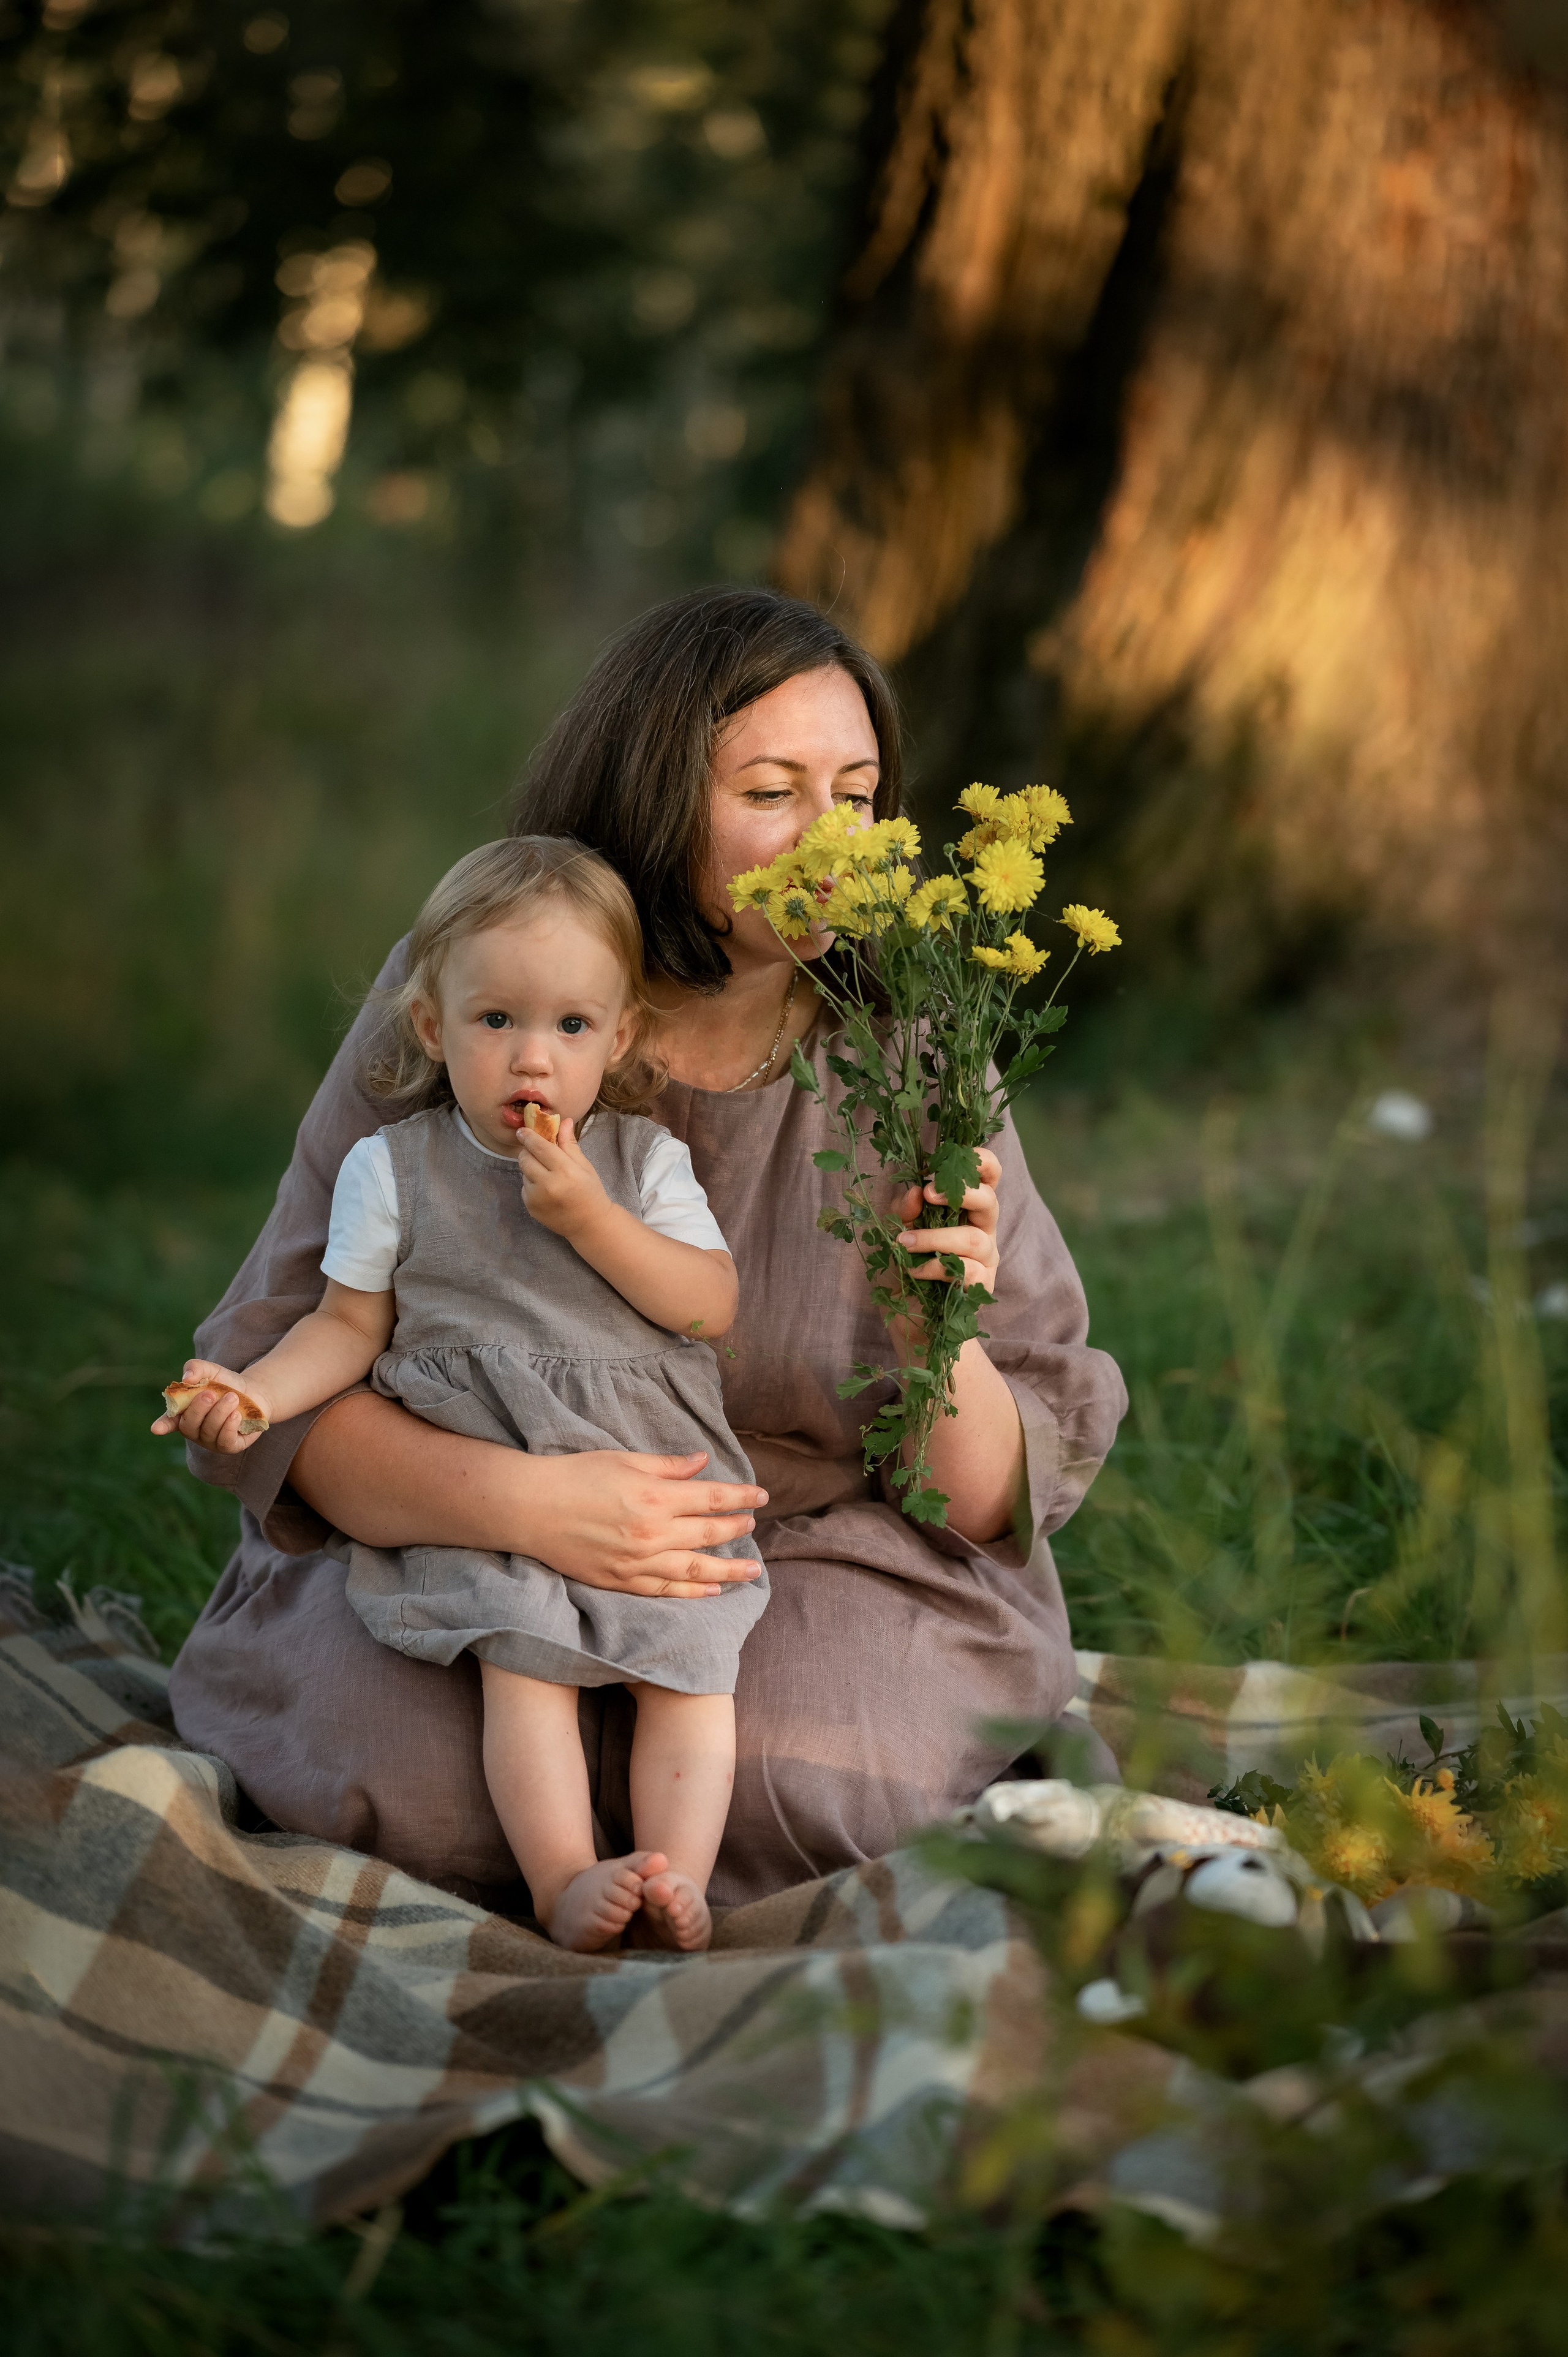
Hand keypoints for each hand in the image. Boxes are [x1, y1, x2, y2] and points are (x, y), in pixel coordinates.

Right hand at [150, 1359, 270, 1453]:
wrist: (255, 1393)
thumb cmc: (226, 1383)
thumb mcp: (211, 1370)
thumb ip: (196, 1368)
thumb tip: (186, 1378)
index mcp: (184, 1413)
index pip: (169, 1422)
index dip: (162, 1425)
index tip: (156, 1428)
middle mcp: (195, 1430)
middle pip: (188, 1425)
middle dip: (198, 1409)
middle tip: (209, 1394)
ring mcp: (211, 1441)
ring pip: (208, 1431)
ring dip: (219, 1412)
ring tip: (232, 1397)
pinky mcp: (229, 1446)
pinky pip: (224, 1442)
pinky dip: (229, 1427)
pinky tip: (236, 1415)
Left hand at [516, 1115, 610, 1242]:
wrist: (589, 1224)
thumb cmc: (591, 1192)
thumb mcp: (584, 1166)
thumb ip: (569, 1144)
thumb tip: (563, 1121)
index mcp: (565, 1171)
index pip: (540, 1147)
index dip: (529, 1136)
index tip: (523, 1130)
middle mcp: (548, 1185)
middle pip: (525, 1158)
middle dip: (529, 1151)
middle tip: (538, 1152)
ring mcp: (537, 1198)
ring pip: (524, 1172)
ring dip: (532, 1168)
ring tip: (548, 1175)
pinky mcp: (530, 1207)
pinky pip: (524, 1187)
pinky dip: (532, 1183)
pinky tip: (547, 1190)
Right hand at [528, 1450, 767, 1597]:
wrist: (531, 1509)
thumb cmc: (575, 1476)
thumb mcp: (624, 1460)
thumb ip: (667, 1466)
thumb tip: (702, 1463)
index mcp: (655, 1498)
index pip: (712, 1499)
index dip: (741, 1498)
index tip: (761, 1497)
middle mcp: (652, 1534)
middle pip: (708, 1535)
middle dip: (736, 1530)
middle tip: (753, 1526)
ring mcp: (637, 1563)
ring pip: (695, 1570)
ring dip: (728, 1570)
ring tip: (752, 1572)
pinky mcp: (621, 1581)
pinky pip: (666, 1590)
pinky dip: (693, 1591)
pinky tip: (712, 1590)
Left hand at [891, 1145, 1001, 1301]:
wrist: (910, 1324)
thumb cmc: (905, 1272)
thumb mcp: (894, 1234)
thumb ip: (904, 1212)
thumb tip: (916, 1192)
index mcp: (966, 1209)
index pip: (989, 1176)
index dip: (982, 1160)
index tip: (949, 1158)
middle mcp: (982, 1229)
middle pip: (990, 1200)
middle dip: (962, 1192)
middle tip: (928, 1193)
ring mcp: (986, 1259)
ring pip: (974, 1239)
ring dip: (935, 1237)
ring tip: (903, 1244)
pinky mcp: (982, 1286)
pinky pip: (968, 1270)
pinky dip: (936, 1266)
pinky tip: (915, 1270)